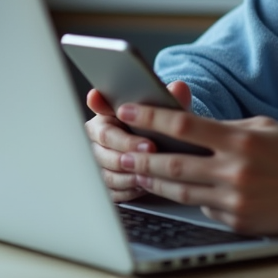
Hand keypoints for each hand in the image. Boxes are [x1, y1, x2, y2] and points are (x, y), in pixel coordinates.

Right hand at [84, 80, 193, 202]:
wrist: (159, 147)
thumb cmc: (158, 127)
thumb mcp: (166, 111)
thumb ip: (170, 99)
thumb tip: (179, 88)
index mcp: (107, 114)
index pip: (100, 108)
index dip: (104, 107)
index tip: (120, 109)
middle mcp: (98, 138)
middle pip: (105, 145)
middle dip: (128, 147)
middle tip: (150, 148)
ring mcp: (99, 161)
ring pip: (107, 170)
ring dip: (129, 172)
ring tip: (150, 170)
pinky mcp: (105, 181)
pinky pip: (112, 189)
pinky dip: (129, 188)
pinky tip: (145, 184)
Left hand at [113, 102, 277, 235]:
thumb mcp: (263, 128)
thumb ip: (225, 128)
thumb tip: (188, 129)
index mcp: (240, 140)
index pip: (184, 126)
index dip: (150, 119)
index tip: (127, 111)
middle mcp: (236, 171)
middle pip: (173, 165)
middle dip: (141, 158)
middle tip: (121, 151)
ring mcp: (236, 199)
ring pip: (181, 192)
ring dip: (155, 183)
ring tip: (139, 173)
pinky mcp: (239, 221)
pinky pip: (203, 209)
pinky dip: (192, 199)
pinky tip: (185, 191)